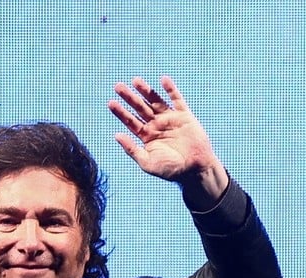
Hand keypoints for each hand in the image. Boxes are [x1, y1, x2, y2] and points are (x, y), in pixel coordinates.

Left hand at [108, 76, 227, 203]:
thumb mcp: (147, 162)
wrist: (194, 169)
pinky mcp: (184, 116)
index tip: (110, 103)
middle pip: (140, 108)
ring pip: (155, 101)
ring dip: (145, 90)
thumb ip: (132, 149)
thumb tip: (116, 135)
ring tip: (135, 80)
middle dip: (129, 97)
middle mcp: (156, 125)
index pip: (130, 121)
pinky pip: (177, 99)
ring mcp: (170, 119)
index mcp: (146, 136)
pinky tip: (163, 79)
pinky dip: (171, 89)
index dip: (120, 112)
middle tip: (118, 86)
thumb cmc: (170, 170)